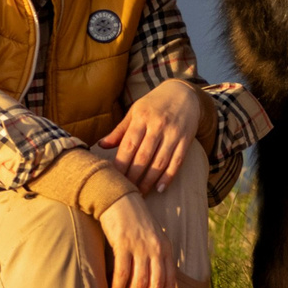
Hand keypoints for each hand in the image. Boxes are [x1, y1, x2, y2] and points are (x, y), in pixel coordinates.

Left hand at [99, 78, 205, 194]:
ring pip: (160, 162)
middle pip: (143, 156)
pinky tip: (160, 188)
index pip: (128, 145)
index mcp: (141, 117)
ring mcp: (173, 133)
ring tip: (140, 194)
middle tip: (126, 192)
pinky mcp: (186, 139)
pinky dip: (169, 177)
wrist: (183, 93)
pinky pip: (177, 161)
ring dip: (149, 181)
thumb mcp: (135, 111)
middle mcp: (158, 125)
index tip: (114, 180)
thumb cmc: (153, 105)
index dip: (121, 164)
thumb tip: (100, 145)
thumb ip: (119, 130)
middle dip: (133, 176)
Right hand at [99, 191, 179, 287]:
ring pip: (140, 282)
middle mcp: (157, 248)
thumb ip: (156, 257)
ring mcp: (140, 246)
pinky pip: (123, 273)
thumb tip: (153, 285)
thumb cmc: (133, 221)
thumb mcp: (152, 238)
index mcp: (166, 248)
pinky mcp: (123, 243)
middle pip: (156, 285)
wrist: (118, 198)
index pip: (170, 281)